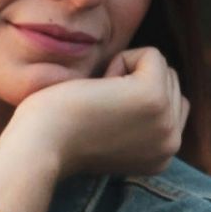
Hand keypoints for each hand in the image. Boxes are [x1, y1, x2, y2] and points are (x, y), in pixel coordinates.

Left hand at [3, 46, 187, 178]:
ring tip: (98, 102)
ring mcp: (166, 123)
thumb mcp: (110, 132)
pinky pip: (152, 54)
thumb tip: (137, 81)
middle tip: (97, 111)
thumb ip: (135, 118)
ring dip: (125, 73)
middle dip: (132, 83)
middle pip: (170, 82)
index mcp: (162, 157)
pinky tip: (97, 89)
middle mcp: (172, 144)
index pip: (171, 104)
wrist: (38, 146)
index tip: (102, 120)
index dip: (133, 97)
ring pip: (162, 68)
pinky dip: (120, 60)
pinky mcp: (155, 98)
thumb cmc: (58, 134)